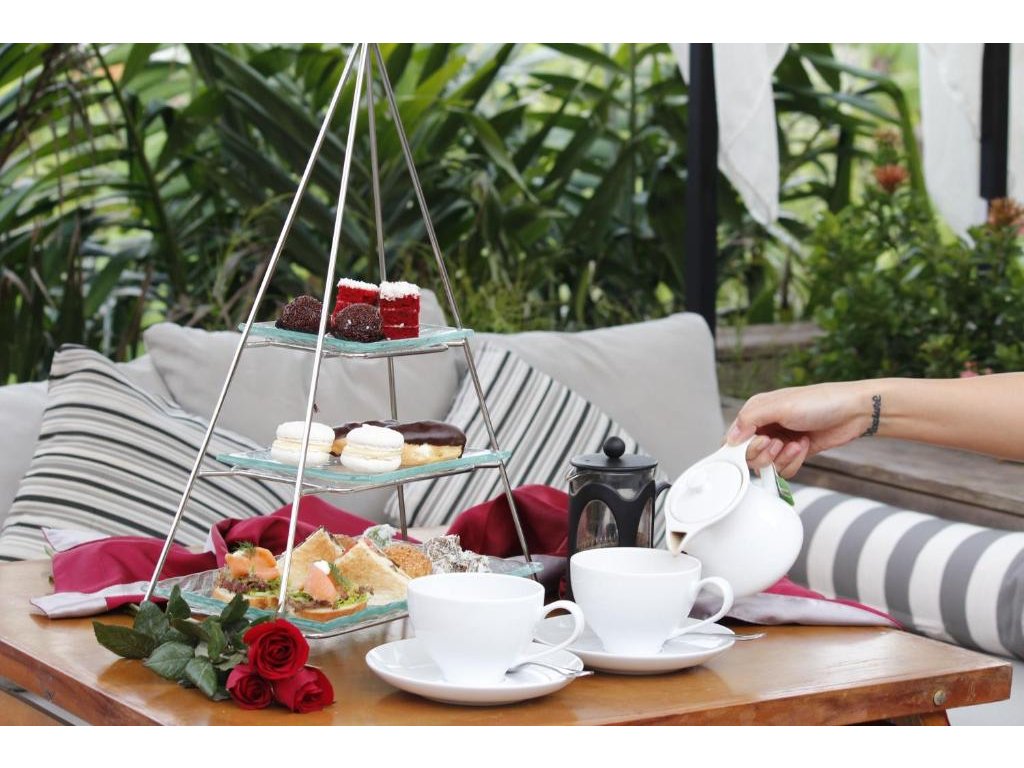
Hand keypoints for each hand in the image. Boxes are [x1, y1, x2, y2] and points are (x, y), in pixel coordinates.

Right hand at [726, 381, 874, 477]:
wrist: (853, 412)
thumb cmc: (820, 401)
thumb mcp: (780, 406)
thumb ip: (750, 420)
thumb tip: (730, 439)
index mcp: (757, 411)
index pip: (733, 437)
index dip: (742, 446)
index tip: (759, 443)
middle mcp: (766, 427)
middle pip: (748, 455)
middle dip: (764, 453)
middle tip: (778, 443)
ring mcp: (780, 441)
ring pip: (766, 465)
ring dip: (781, 458)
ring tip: (796, 444)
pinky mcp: (794, 454)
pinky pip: (783, 470)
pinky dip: (793, 463)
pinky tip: (804, 446)